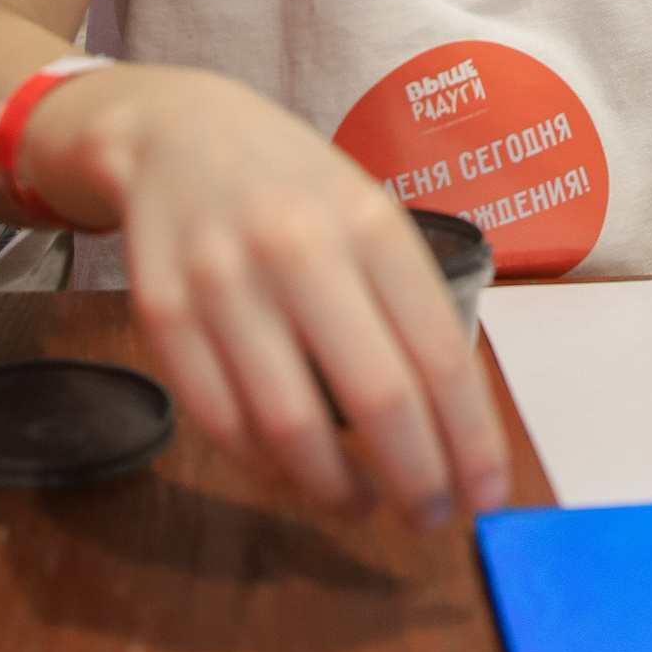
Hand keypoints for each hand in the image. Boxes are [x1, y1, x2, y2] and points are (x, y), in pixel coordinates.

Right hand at [25, 64, 511, 528]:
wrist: (175, 133)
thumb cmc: (294, 186)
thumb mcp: (367, 213)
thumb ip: (408, 301)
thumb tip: (459, 422)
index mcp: (370, 224)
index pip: (440, 354)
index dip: (471, 441)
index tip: (488, 494)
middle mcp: (299, 250)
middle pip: (374, 395)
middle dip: (415, 477)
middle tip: (431, 518)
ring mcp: (224, 284)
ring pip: (289, 424)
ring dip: (335, 488)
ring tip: (363, 504)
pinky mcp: (162, 317)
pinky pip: (220, 422)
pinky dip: (264, 465)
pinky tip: (293, 473)